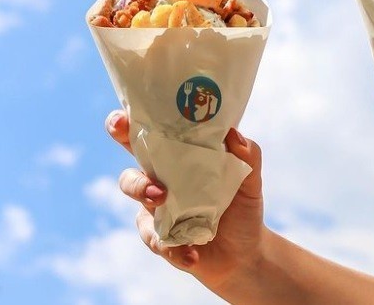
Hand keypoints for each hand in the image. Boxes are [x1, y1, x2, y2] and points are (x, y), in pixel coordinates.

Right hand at [105, 113, 264, 290]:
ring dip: (145, 198)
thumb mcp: (250, 178)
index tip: (123, 119)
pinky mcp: (161, 239)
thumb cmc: (242, 204)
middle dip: (130, 170)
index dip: (127, 124)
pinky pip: (156, 240)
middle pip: (130, 172)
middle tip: (150, 180)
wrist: (245, 251)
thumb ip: (247, 154)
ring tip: (166, 202)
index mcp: (178, 156)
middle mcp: (161, 179)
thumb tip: (233, 134)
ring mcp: (157, 211)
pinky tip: (192, 253)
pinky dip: (173, 248)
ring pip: (136, 201)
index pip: (148, 134)